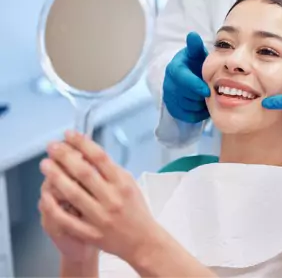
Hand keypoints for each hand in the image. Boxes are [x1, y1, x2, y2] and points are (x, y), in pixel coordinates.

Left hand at [40, 131, 161, 263]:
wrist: (142, 240)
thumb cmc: (135, 209)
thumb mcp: (129, 184)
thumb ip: (111, 170)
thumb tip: (88, 151)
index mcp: (122, 184)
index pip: (100, 157)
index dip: (82, 143)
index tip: (69, 134)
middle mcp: (112, 198)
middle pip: (84, 172)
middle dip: (65, 156)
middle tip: (52, 147)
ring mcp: (100, 217)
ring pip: (73, 193)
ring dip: (56, 177)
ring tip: (45, 165)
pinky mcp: (91, 233)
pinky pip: (67, 219)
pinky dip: (54, 207)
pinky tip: (45, 195)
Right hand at [163, 32, 210, 122]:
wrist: (190, 77)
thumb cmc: (196, 64)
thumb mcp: (196, 54)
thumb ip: (195, 47)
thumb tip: (193, 35)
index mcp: (174, 68)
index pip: (181, 79)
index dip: (194, 86)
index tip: (207, 91)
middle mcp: (168, 83)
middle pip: (184, 95)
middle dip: (199, 96)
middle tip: (211, 93)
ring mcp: (169, 97)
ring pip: (186, 107)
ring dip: (199, 105)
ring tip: (207, 98)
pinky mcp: (173, 109)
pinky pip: (186, 116)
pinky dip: (197, 113)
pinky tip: (203, 106)